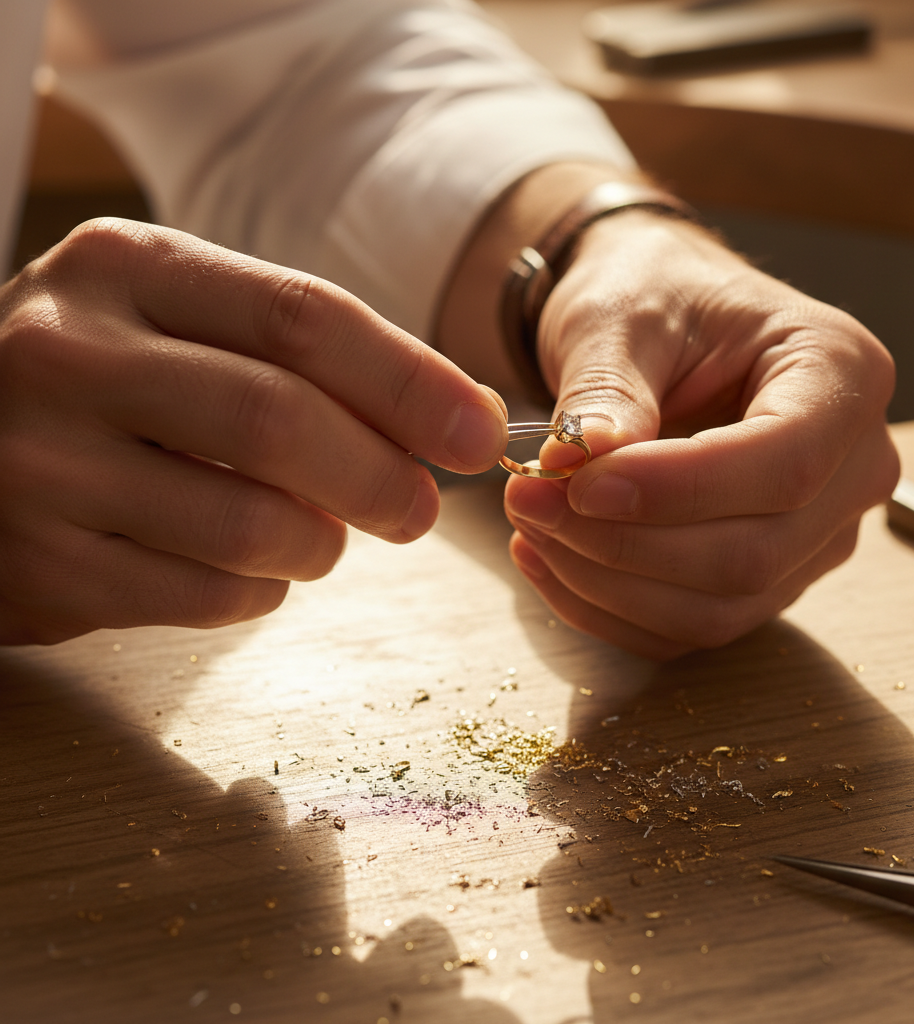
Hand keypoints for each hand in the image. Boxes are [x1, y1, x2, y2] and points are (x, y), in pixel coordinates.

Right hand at [0, 219, 506, 643]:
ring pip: (248, 525)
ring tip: (318, 535)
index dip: (409, 382)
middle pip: (278, 421)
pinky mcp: (40, 565)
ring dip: (319, 544)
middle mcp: (68, 353)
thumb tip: (457, 414)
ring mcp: (40, 464)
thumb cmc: (110, 379)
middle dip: (381, 477)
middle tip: (420, 508)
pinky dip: (263, 591)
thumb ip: (306, 357)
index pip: (302, 318)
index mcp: (125, 267)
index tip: (476, 432)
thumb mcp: (187, 324)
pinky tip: (254, 568)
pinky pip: (205, 594)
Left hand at [503, 211, 899, 659]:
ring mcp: (814, 534)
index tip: (580, 485)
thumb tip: (579, 463)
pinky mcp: (765, 578)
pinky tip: (551, 559)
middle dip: (624, 545)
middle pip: (753, 554)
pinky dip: (609, 607)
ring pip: (719, 608)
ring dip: (607, 583)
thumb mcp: (620, 316)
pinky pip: (689, 629)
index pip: (782, 465)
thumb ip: (605, 389)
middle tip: (528, 500)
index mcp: (841, 373)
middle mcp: (850, 466)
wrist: (656, 322)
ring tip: (530, 523)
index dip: (678, 491)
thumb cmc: (652, 295)